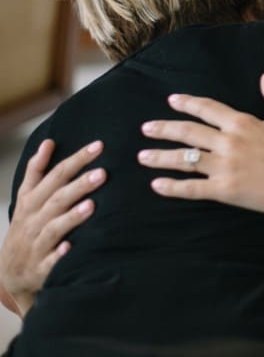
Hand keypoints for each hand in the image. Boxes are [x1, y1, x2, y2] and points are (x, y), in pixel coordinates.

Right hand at [0, 139, 105, 316]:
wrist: (9, 273)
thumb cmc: (25, 228)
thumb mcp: (25, 198)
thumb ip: (36, 171)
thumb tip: (48, 142)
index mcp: (31, 201)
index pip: (54, 176)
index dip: (74, 160)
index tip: (98, 146)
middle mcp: (33, 220)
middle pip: (55, 199)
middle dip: (78, 185)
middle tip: (102, 173)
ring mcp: (36, 244)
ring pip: (53, 228)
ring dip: (71, 217)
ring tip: (91, 205)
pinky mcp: (41, 268)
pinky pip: (49, 261)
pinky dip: (58, 254)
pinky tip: (70, 247)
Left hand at [138, 73, 263, 220]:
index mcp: (244, 123)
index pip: (208, 109)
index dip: (188, 103)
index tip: (172, 101)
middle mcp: (230, 142)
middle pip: (188, 132)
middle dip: (164, 129)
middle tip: (146, 128)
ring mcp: (225, 167)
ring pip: (185, 159)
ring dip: (160, 157)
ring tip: (142, 156)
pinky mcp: (226, 191)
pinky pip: (192, 188)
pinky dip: (172, 187)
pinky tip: (157, 185)